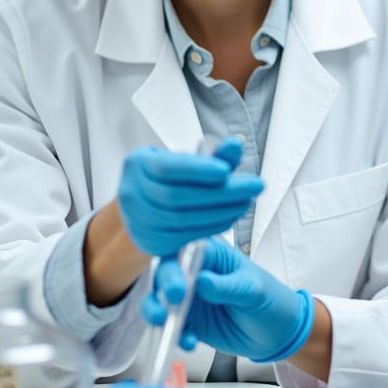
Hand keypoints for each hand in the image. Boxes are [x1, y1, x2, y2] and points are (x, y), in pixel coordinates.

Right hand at [117, 139, 261, 256]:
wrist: (144, 207)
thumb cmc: (170, 177)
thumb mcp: (185, 160)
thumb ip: (212, 155)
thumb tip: (236, 144)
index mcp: (137, 164)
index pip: (168, 168)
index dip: (197, 170)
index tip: (227, 170)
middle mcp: (131, 193)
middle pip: (177, 197)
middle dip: (220, 192)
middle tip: (255, 186)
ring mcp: (138, 221)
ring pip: (181, 219)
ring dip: (220, 211)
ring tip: (247, 201)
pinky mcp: (151, 242)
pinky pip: (185, 236)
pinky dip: (212, 226)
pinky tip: (231, 216)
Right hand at [142, 236, 312, 362]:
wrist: (277, 333)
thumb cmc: (270, 300)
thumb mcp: (253, 291)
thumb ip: (228, 287)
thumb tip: (202, 281)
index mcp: (212, 254)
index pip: (185, 250)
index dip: (175, 266)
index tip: (177, 288)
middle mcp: (196, 272)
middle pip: (166, 273)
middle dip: (161, 289)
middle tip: (167, 307)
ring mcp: (191, 297)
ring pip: (161, 300)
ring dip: (156, 311)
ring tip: (164, 324)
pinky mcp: (189, 321)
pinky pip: (172, 326)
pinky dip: (176, 335)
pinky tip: (189, 342)